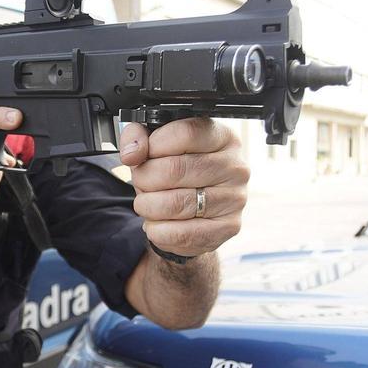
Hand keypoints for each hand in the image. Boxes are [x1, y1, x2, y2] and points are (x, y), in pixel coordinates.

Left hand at [120, 118, 248, 257]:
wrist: (196, 212)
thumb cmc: (177, 173)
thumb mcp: (156, 146)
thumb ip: (138, 137)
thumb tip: (132, 153)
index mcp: (222, 137)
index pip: (186, 133)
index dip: (153, 145)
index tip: (141, 155)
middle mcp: (235, 166)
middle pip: (175, 169)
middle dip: (145, 178)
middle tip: (141, 182)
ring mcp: (235, 198)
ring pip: (175, 204)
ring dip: (148, 206)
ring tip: (148, 203)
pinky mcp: (229, 227)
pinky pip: (182, 233)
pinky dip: (158, 230)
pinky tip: (157, 223)